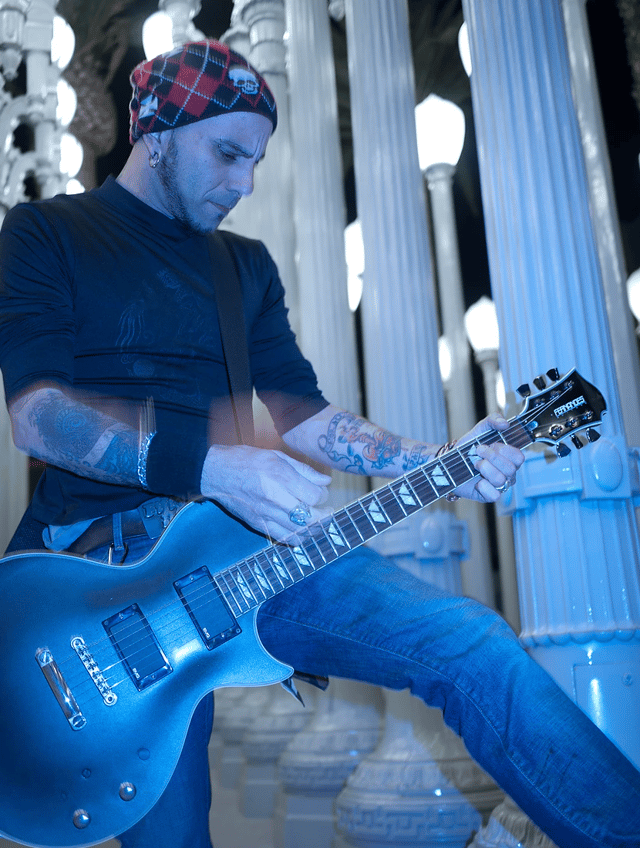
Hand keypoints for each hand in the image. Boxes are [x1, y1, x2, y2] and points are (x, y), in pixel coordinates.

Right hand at [200, 444, 331, 541]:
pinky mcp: (258, 525)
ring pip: (300, 532)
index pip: (314, 496)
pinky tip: (302, 529)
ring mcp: (265, 514)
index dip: (323, 497)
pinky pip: (284, 538)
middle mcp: (273, 497)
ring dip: (315, 529)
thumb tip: (325, 482)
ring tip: (319, 522)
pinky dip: (298, 537)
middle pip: (310, 518)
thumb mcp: (277, 456)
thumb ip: (304, 470)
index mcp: (279, 476)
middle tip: (328, 512)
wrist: (216, 472)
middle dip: (325, 517)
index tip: (321, 493)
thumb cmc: (246, 460)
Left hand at [451, 414, 524, 502]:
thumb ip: (493, 420)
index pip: (519, 457)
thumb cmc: (468, 448)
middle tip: (478, 452)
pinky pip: (494, 495)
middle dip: (491, 457)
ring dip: (484, 468)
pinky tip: (476, 480)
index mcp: (509, 458)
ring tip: (474, 464)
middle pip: (510, 468)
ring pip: (500, 479)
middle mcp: (507, 473)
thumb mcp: (480, 429)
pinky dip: (483, 486)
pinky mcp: (488, 495)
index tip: (491, 444)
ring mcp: (499, 485)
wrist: (449, 461)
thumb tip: (505, 423)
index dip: (505, 450)